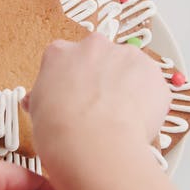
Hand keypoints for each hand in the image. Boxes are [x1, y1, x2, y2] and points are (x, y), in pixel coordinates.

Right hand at [28, 33, 170, 159]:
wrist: (92, 143)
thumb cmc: (61, 130)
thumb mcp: (37, 112)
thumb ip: (41, 98)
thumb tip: (38, 101)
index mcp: (60, 53)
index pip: (66, 59)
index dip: (72, 81)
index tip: (75, 95)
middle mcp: (94, 46)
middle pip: (101, 59)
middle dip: (102, 80)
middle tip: (99, 108)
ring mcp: (126, 56)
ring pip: (129, 70)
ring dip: (127, 88)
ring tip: (119, 118)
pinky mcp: (152, 73)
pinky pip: (151, 87)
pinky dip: (146, 103)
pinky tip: (134, 122)